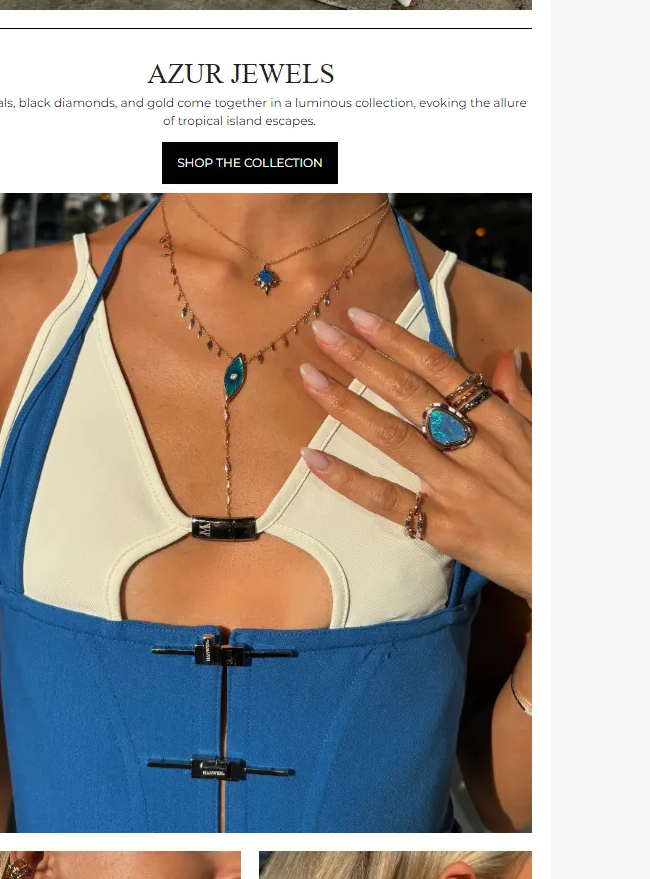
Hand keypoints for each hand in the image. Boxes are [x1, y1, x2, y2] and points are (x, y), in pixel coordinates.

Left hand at [299, 310, 530, 604]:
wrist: (569, 561)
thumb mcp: (546, 439)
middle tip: (322, 332)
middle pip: (409, 393)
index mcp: (500, 421)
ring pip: (393, 437)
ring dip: (347, 405)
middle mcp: (475, 447)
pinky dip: (349, 480)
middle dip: (362, 359)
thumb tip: (505, 357)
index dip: (398, 340)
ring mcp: (456, 487)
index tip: (360, 317)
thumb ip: (520, 397)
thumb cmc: (556, 497)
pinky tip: (313, 458)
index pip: (440, 369)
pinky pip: (388, 500)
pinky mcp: (443, 527)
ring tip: (309, 378)